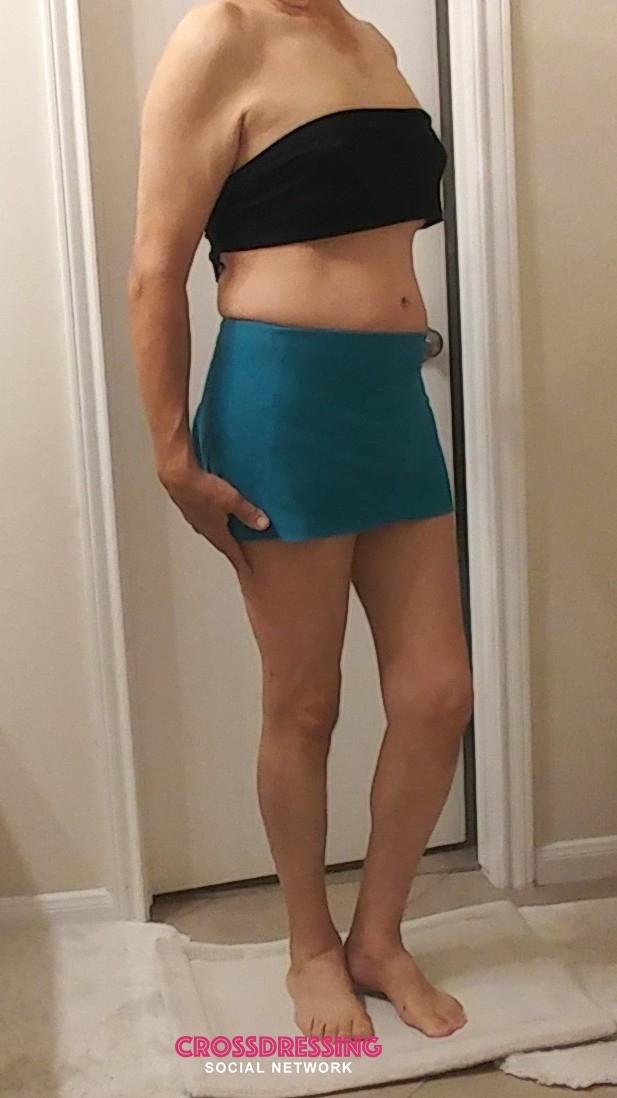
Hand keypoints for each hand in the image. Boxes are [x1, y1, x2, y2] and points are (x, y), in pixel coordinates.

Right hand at [159, 462, 269, 582]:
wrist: (177, 475)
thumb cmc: (202, 488)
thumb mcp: (232, 501)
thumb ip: (248, 513)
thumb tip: (263, 524)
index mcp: (216, 532)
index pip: (232, 552)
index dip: (242, 562)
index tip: (248, 571)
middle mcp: (204, 528)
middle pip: (222, 542)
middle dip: (232, 549)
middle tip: (240, 554)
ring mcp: (195, 518)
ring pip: (212, 530)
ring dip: (222, 533)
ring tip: (231, 533)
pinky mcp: (189, 507)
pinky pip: (205, 518)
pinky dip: (213, 520)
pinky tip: (215, 512)